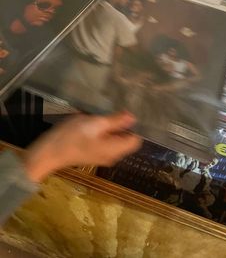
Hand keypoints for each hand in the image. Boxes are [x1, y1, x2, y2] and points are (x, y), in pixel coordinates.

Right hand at [23, 112, 141, 182]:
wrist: (48, 152)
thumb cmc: (72, 137)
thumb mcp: (95, 124)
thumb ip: (115, 121)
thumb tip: (134, 117)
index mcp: (115, 150)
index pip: (136, 140)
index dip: (135, 127)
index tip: (130, 113)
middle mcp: (112, 156)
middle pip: (125, 139)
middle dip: (123, 125)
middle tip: (118, 110)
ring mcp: (102, 155)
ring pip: (115, 139)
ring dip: (112, 127)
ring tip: (105, 114)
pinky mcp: (93, 152)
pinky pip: (105, 141)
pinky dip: (103, 132)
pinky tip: (95, 122)